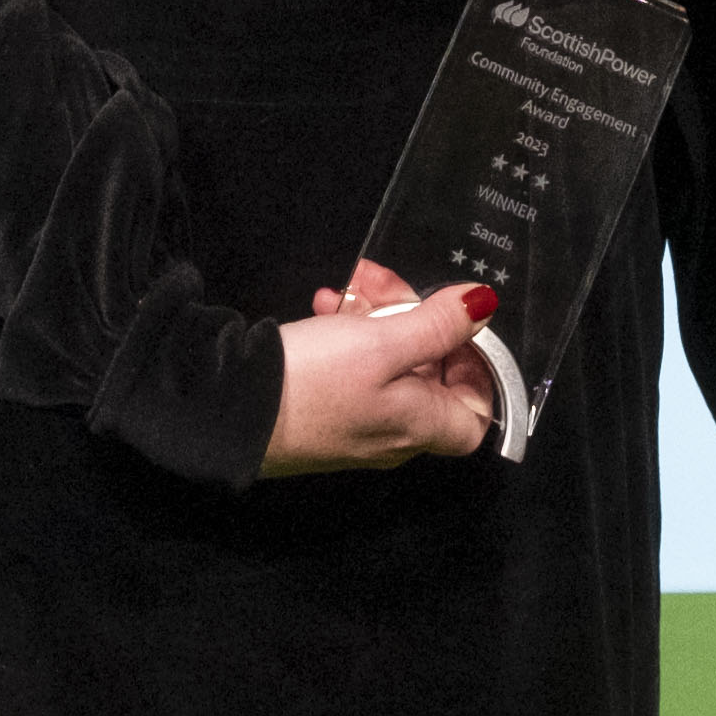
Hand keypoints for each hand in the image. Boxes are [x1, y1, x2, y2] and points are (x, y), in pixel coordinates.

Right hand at [261, 275, 498, 474]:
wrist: (230, 412)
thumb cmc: (318, 380)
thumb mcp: (382, 343)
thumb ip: (437, 326)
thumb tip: (485, 305)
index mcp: (420, 426)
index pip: (475, 415)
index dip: (478, 370)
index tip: (458, 326)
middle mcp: (394, 433)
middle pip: (429, 375)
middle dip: (414, 319)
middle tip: (384, 282)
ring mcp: (357, 422)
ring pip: (388, 362)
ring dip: (375, 316)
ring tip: (348, 286)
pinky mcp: (325, 408)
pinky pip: (354, 367)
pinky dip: (346, 331)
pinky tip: (324, 302)